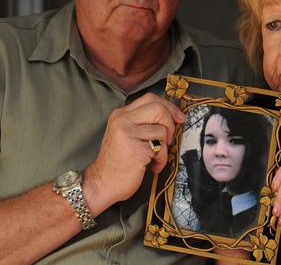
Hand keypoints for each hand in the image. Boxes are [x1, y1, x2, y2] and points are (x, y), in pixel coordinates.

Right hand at [84, 93, 184, 211]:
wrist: (102, 183)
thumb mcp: (127, 134)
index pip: (150, 98)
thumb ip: (143, 122)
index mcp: (121, 115)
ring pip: (162, 129)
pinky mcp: (135, 149)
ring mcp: (127, 134)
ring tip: (155, 157)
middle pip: (158, 108)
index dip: (168, 106)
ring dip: (165, 147)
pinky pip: (161, 148)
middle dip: (170, 124)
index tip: (178, 118)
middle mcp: (122, 120)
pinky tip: (152, 166)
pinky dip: (162, 159)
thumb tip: (173, 116)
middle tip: (167, 139)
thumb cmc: (118, 162)